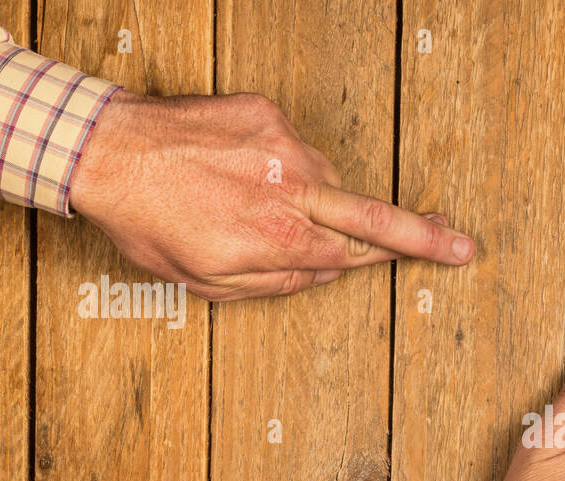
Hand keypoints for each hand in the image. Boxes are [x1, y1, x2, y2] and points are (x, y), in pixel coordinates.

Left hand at [67, 91, 475, 300]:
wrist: (104, 150)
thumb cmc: (149, 222)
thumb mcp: (209, 282)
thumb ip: (278, 283)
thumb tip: (325, 273)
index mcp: (281, 240)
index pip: (359, 254)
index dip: (403, 256)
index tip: (449, 252)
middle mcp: (291, 190)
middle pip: (374, 215)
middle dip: (422, 232)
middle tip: (460, 241)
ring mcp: (282, 146)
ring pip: (326, 181)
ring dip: (312, 198)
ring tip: (256, 202)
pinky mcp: (265, 112)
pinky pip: (295, 148)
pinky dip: (281, 165)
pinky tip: (241, 171)